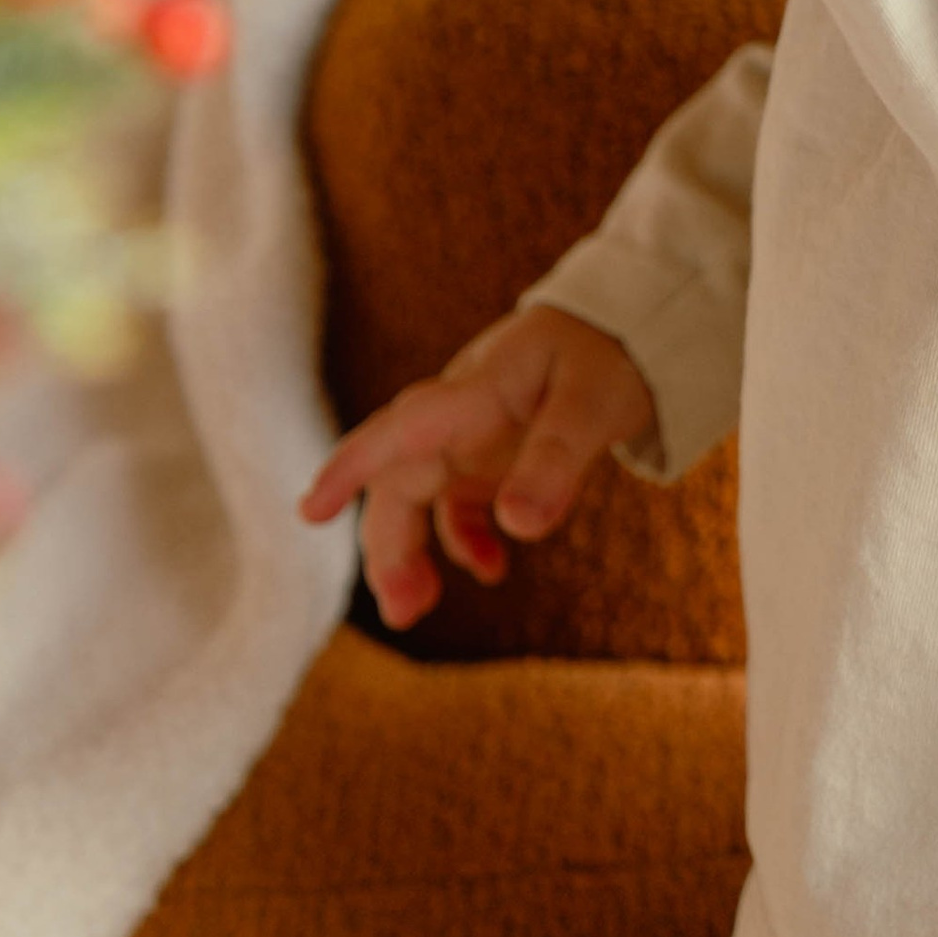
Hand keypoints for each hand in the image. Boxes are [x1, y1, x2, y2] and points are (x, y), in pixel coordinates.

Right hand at [297, 301, 652, 632]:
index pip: (401, 429)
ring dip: (413, 552)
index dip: (351, 468)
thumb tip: (517, 528)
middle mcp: (460, 416)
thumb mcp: (592, 404)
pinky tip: (491, 569)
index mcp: (476, 391)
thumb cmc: (607, 352)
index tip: (309, 513)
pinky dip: (466, 540)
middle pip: (401, 481)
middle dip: (389, 545)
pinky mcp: (491, 456)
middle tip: (404, 612)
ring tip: (418, 608)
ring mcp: (471, 437)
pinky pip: (459, 504)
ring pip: (419, 499)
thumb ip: (555, 461)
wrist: (628, 324)